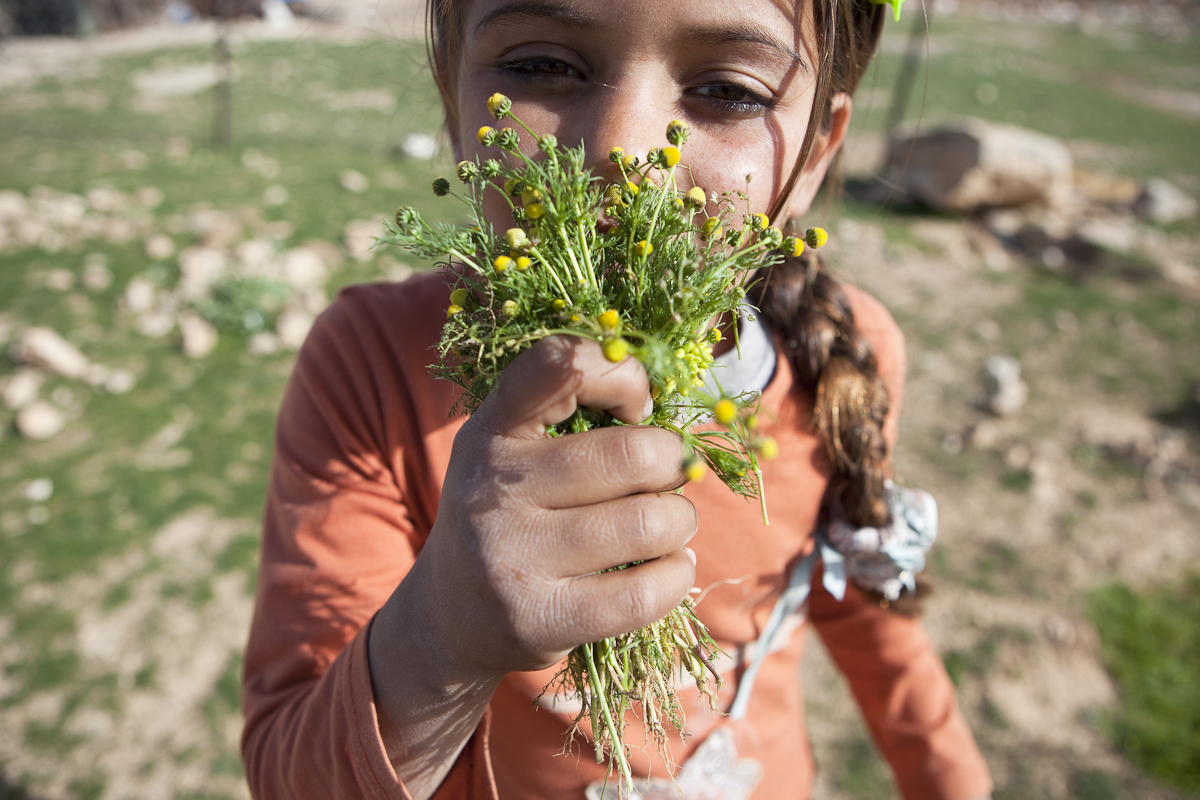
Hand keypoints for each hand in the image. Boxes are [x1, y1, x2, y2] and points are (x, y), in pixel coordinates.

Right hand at [368, 336, 697, 795]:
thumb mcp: (512, 451)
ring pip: (646, 523)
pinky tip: (671, 567)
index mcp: (491, 430)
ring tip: (673, 525)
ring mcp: (511, 557)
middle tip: (672, 477)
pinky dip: (677, 574)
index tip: (638, 408)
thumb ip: (572, 417)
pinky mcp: (537, 619)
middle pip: (630, 455)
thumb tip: (673, 422)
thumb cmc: (510, 516)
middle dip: (675, 462)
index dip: (624, 375)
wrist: (450, 616)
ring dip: (682, 520)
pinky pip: (641, 594)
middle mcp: (493, 487)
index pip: (562, 365)